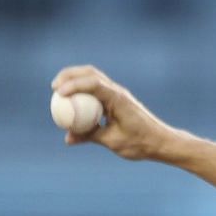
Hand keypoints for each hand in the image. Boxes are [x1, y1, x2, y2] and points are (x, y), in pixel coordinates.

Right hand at [49, 65, 177, 160]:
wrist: (161, 141)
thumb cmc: (140, 143)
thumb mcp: (112, 141)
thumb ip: (89, 136)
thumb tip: (68, 138)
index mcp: (118, 99)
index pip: (92, 84)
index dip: (73, 85)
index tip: (58, 93)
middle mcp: (117, 91)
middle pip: (90, 73)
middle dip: (70, 76)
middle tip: (54, 87)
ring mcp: (117, 93)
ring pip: (93, 77)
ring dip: (75, 79)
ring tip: (59, 89)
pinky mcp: (117, 99)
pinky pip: (96, 89)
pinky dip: (83, 90)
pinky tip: (72, 99)